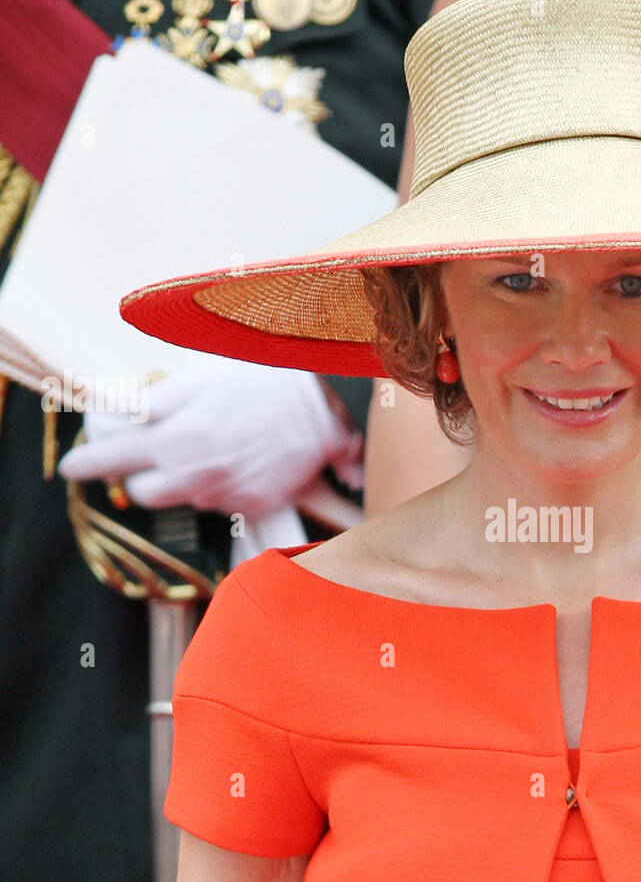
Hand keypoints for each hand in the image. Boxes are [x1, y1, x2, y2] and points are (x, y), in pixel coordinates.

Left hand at [56, 362, 360, 518]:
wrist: (327, 407)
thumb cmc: (262, 378)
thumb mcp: (201, 376)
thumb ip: (152, 399)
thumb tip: (110, 407)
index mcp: (174, 441)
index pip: (113, 461)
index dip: (87, 465)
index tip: (72, 467)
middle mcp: (195, 477)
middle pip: (144, 494)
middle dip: (142, 475)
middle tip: (154, 449)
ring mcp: (226, 496)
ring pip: (186, 496)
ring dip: (187, 476)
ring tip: (212, 442)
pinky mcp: (255, 505)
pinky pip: (223, 501)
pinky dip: (223, 482)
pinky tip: (240, 455)